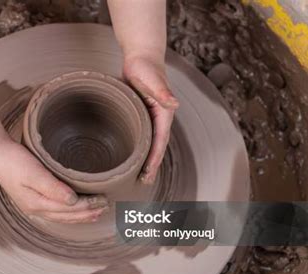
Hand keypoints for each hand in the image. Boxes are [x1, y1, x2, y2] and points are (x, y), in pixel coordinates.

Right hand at [0, 139, 108, 223]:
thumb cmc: (13, 161)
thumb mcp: (34, 173)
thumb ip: (53, 188)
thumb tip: (73, 201)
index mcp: (37, 204)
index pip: (70, 209)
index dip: (88, 206)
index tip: (103, 201)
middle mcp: (36, 208)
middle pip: (68, 216)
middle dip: (87, 214)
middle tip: (105, 208)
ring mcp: (33, 205)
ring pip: (63, 216)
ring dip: (80, 215)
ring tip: (95, 214)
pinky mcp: (33, 198)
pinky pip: (56, 211)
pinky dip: (69, 212)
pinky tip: (74, 209)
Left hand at [123, 54, 178, 183]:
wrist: (142, 57)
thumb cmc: (146, 66)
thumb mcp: (152, 79)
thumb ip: (162, 91)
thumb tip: (175, 104)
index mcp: (164, 113)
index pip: (160, 141)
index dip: (154, 159)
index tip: (148, 172)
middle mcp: (160, 118)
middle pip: (157, 146)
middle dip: (152, 165)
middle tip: (144, 182)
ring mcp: (152, 117)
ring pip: (151, 143)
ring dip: (147, 159)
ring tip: (140, 175)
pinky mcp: (143, 115)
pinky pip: (143, 135)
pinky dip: (140, 147)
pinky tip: (132, 155)